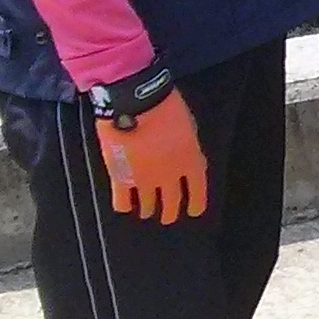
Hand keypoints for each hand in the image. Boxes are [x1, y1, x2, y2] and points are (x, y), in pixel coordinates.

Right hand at [96, 87, 207, 222]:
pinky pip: (122, 202)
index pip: (198, 192)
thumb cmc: (166, 106)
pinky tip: (126, 204)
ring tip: (146, 211)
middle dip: (170, 213)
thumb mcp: (189, 127)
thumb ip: (189, 149)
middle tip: (168, 216)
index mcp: (191, 162)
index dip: (197, 204)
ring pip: (147, 207)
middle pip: (172, 204)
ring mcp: (144, 180)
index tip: (194, 211)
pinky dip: (125, 205)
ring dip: (148, 210)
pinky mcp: (120, 179)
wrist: (135, 102)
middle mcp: (169, 176)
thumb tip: (187, 161)